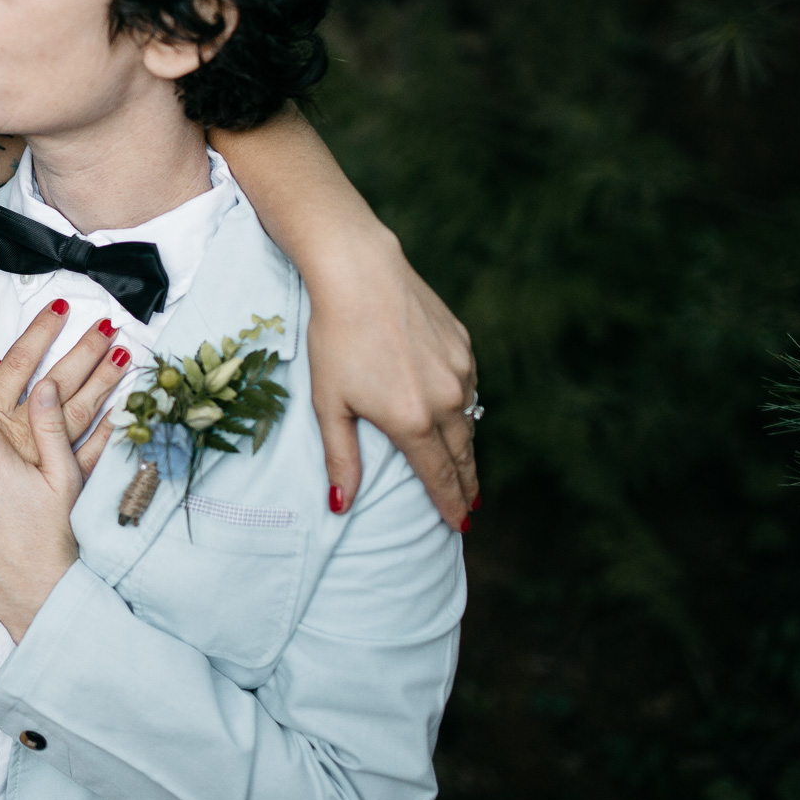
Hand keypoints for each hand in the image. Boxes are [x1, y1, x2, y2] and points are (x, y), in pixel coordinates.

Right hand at [0, 299, 125, 470]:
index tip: (61, 307)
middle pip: (60, 378)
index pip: (20, 361)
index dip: (41, 331)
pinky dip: (112, 430)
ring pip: (80, 409)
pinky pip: (93, 452)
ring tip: (125, 352)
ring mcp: (45, 456)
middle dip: (84, 348)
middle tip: (107, 321)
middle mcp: (21, 430)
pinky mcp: (63, 481)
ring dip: (103, 379)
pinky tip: (129, 408)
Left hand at [306, 230, 477, 527]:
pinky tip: (452, 410)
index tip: (460, 525)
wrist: (359, 274)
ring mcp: (460, 370)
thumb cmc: (334, 339)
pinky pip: (467, 385)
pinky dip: (461, 404)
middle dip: (466, 484)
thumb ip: (341, 458)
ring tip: (463, 464)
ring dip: (465, 444)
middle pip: (463, 454)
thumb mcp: (329, 403)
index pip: (439, 476)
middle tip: (471, 506)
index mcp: (412, 422)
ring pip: (468, 419)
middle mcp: (445, 400)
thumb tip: (341, 506)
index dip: (450, 504)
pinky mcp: (463, 344)